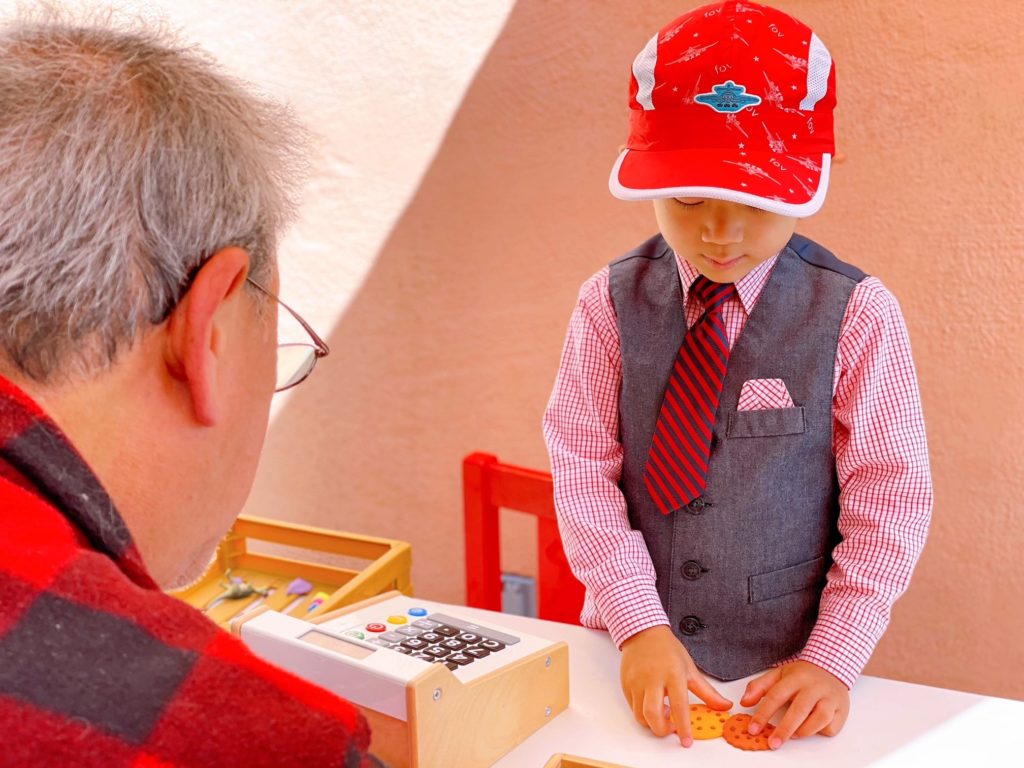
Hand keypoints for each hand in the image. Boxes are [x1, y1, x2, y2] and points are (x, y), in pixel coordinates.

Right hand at [619, 625, 731, 746]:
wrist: (643, 633)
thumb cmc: (667, 649)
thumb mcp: (690, 668)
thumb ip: (707, 692)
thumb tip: (724, 706)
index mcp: (672, 674)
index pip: (679, 706)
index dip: (683, 727)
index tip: (686, 741)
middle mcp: (652, 678)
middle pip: (652, 714)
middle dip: (662, 730)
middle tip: (671, 729)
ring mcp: (636, 681)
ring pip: (640, 715)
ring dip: (652, 723)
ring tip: (662, 713)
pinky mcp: (626, 684)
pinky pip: (632, 707)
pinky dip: (642, 713)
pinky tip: (652, 704)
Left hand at [740, 660, 849, 748]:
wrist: (830, 667)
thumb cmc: (801, 675)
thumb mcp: (778, 674)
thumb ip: (759, 687)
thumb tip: (744, 702)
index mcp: (796, 677)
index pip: (776, 695)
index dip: (763, 714)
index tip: (753, 729)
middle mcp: (814, 687)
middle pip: (799, 710)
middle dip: (784, 729)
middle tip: (772, 743)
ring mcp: (830, 698)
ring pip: (819, 719)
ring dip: (804, 731)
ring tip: (792, 735)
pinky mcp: (842, 709)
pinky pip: (831, 726)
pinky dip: (820, 731)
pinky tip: (811, 728)